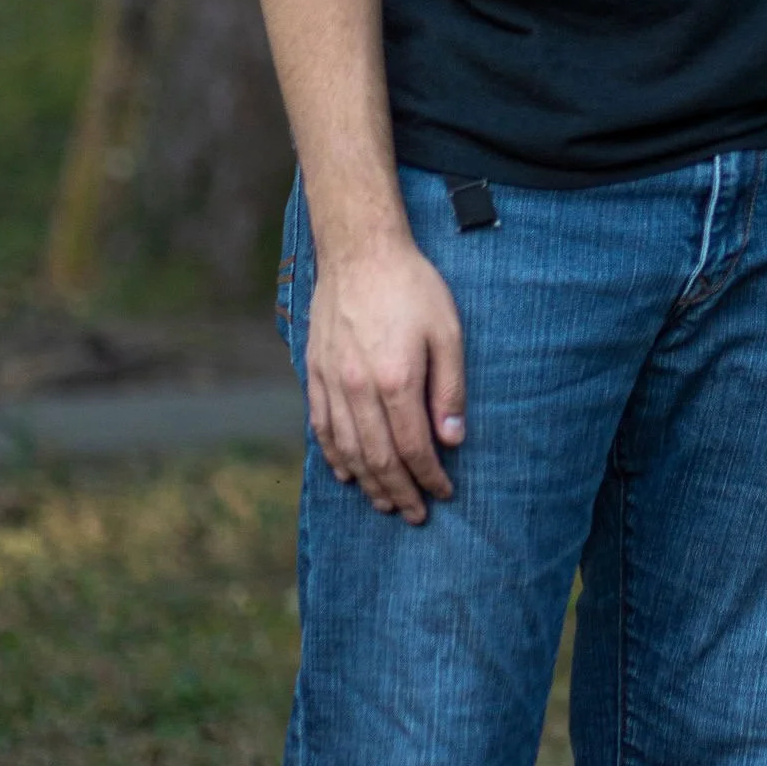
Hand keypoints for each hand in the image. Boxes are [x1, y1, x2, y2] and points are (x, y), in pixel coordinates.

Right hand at [305, 232, 467, 522]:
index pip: (412, 447)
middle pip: (378, 457)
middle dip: (399, 492)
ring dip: (367, 482)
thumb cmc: (412, 287)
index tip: (444, 492)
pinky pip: (322, 426)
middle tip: (415, 514)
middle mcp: (358, 387)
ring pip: (347, 449)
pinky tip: (347, 473)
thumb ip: (449, 389)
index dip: (429, 476)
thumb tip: (451, 439)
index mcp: (395, 379)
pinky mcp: (314, 372)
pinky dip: (334, 455)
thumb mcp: (447, 332)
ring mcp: (331, 381)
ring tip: (385, 504)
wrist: (360, 251)